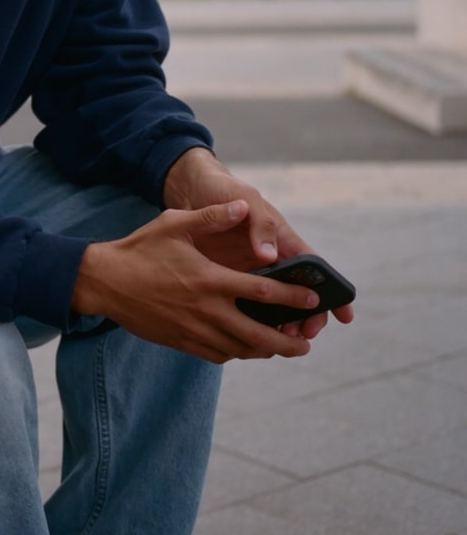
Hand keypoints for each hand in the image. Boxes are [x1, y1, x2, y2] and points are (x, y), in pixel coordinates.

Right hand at [71, 200, 326, 363]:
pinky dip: (236, 354)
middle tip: (305, 344)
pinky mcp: (181, 341)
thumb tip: (242, 206)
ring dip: (264, 351)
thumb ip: (212, 216)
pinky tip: (243, 348)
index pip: (261, 293)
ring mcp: (193, 330)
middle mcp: (206, 310)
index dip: (291, 298)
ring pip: (239, 350)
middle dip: (287, 342)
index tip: (312, 301)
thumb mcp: (175, 224)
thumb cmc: (140, 249)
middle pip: (258, 335)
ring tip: (280, 348)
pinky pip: (217, 355)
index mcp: (209, 279)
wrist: (104, 281)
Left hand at [162, 148, 354, 339]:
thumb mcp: (246, 199)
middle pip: (298, 297)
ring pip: (272, 308)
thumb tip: (269, 255)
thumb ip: (259, 223)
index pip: (316, 271)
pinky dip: (249, 323)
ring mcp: (249, 274)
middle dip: (306, 319)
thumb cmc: (226, 192)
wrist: (190, 192)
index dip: (334, 294)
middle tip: (301, 334)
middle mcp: (270, 262)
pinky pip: (242, 308)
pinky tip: (246, 338)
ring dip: (279, 326)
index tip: (344, 316)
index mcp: (283, 242)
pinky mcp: (225, 282)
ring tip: (276, 341)